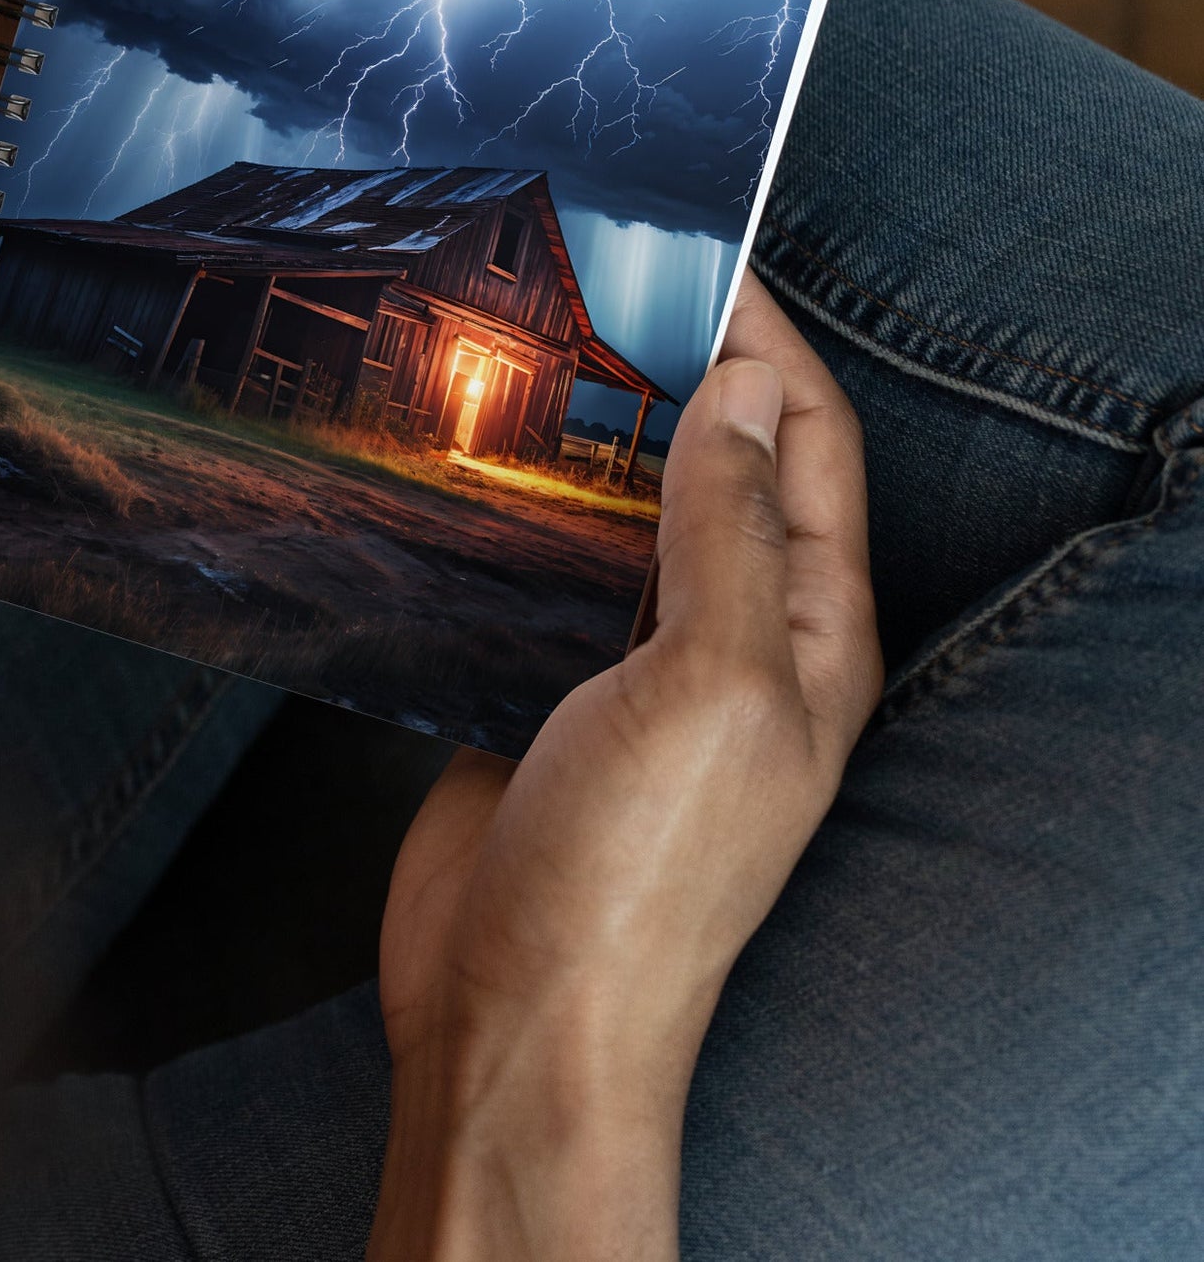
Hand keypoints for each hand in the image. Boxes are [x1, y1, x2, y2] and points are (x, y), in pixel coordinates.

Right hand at [370, 273, 881, 1261]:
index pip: (809, 445)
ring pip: (625, 509)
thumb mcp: (710, 688)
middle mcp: (733, 637)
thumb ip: (729, 532)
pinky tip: (465, 456)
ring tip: (519, 344)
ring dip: (591, 431)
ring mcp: (634, 663)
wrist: (516, 1019)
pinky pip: (545, 566)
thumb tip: (747, 389)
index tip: (697, 255)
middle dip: (674, 371)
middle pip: (721, 465)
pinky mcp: (543, 683)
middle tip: (590, 282)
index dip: (766, 343)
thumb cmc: (635, 878)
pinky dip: (520, 502)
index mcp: (807, 632)